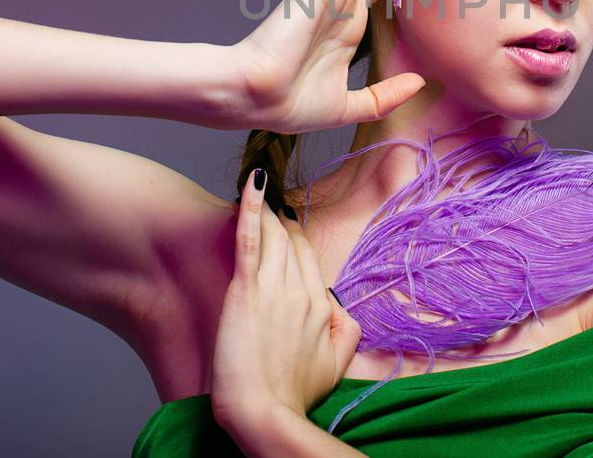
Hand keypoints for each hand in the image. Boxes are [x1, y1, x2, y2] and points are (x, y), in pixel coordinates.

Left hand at [211, 168, 362, 433]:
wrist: (264, 410)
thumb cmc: (295, 394)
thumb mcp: (337, 364)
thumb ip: (346, 330)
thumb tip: (338, 305)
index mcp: (321, 306)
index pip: (310, 260)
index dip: (298, 240)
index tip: (289, 227)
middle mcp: (301, 290)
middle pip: (293, 242)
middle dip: (283, 221)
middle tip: (273, 203)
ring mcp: (274, 288)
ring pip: (273, 235)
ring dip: (268, 209)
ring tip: (260, 188)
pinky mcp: (245, 290)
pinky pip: (249, 239)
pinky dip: (251, 208)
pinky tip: (251, 183)